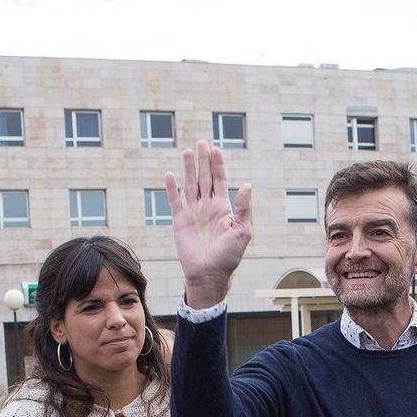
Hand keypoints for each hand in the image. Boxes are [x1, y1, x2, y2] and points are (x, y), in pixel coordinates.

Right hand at [165, 140, 252, 308]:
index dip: (218, 165)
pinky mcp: (180, 222)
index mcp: (224, 208)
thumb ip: (244, 208)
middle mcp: (208, 208)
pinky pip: (174, 201)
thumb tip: (246, 185)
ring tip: (187, 151)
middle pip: (205, 178)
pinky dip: (171, 188)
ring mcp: (193, 213)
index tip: (216, 149)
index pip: (220, 181)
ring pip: (190, 185)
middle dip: (203, 161)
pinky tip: (170, 175)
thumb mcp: (242, 231)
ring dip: (189, 169)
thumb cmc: (229, 256)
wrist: (208, 274)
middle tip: (201, 142)